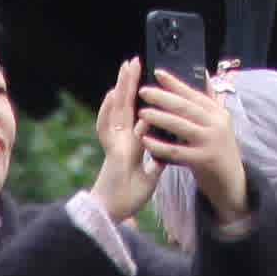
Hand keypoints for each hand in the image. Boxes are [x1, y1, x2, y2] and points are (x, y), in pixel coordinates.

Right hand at [89, 60, 153, 218]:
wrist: (114, 214)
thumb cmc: (128, 195)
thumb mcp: (151, 175)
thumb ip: (157, 159)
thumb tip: (168, 149)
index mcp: (132, 143)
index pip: (138, 114)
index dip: (143, 98)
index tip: (150, 81)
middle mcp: (122, 139)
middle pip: (127, 105)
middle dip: (131, 83)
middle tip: (135, 61)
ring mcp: (116, 143)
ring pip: (118, 109)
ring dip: (121, 88)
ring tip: (126, 67)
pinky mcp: (113, 151)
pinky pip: (108, 128)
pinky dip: (108, 110)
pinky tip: (111, 94)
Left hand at [138, 67, 248, 225]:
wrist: (232, 182)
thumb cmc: (219, 150)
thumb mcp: (219, 123)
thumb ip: (210, 101)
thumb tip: (203, 73)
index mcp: (218, 112)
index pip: (194, 93)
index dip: (175, 83)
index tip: (158, 73)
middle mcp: (216, 124)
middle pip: (186, 107)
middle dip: (163, 97)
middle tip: (143, 91)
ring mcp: (211, 142)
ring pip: (181, 126)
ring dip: (159, 118)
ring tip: (142, 112)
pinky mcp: (204, 160)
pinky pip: (177, 151)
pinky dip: (160, 146)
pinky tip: (146, 141)